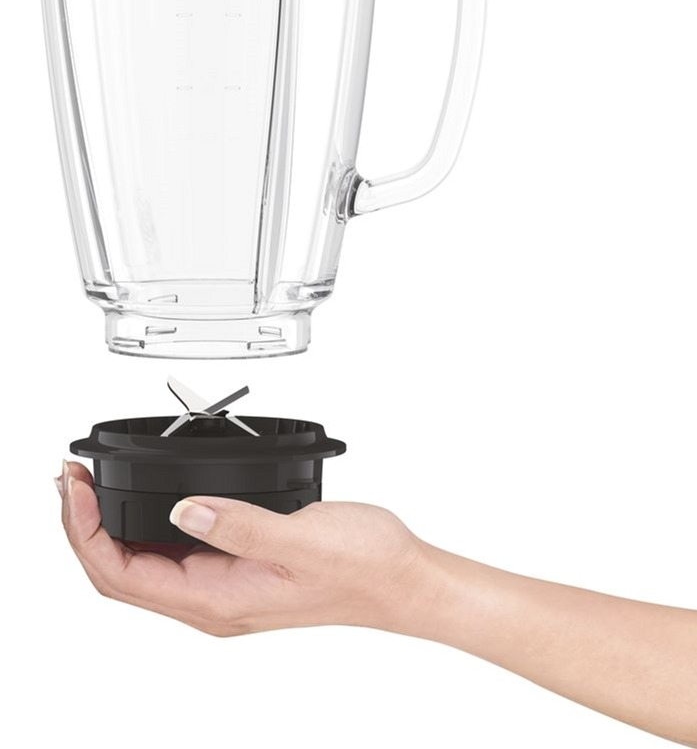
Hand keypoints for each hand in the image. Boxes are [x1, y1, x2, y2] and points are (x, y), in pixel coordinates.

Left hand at [57, 461, 427, 636]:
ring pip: (141, 565)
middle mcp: (213, 600)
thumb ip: (240, 526)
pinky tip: (148, 500)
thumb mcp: (302, 540)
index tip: (73, 487)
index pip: (121, 575)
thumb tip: (182, 510)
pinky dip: (144, 524)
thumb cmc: (364, 566)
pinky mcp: (237, 568)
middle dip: (82, 527)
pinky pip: (171, 554)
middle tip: (69, 479)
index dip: (83, 532)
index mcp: (218, 599)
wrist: (401, 579)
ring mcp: (223, 587)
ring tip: (91, 487)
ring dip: (107, 526)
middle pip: (118, 573)